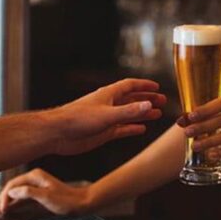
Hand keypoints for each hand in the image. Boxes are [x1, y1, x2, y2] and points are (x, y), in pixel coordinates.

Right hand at [0, 168, 89, 216]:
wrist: (81, 203)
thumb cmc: (66, 201)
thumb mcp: (47, 197)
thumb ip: (28, 193)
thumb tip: (11, 191)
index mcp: (34, 176)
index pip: (12, 185)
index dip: (4, 197)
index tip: (0, 210)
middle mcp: (34, 178)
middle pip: (12, 188)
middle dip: (2, 200)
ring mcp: (36, 185)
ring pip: (16, 192)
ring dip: (7, 202)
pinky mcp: (39, 192)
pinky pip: (22, 196)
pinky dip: (15, 203)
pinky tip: (9, 209)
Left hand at [50, 78, 165, 155]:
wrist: (58, 134)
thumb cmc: (77, 119)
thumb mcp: (107, 115)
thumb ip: (129, 112)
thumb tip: (149, 105)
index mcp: (108, 95)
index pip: (130, 85)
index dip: (144, 85)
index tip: (157, 87)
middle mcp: (108, 105)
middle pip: (131, 99)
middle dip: (146, 99)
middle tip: (162, 101)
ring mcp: (105, 119)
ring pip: (128, 114)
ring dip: (142, 114)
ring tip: (156, 114)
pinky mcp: (102, 132)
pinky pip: (121, 129)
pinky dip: (132, 128)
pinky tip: (141, 129)